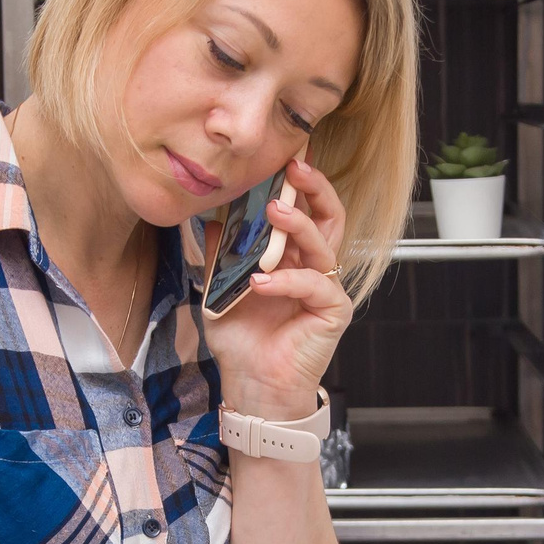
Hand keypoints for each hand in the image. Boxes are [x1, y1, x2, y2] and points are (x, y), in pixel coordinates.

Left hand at [200, 156, 351, 421]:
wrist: (252, 386)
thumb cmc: (242, 342)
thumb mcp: (219, 290)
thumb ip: (220, 255)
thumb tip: (211, 219)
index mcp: (292, 257)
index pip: (301, 211)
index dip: (295, 185)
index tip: (281, 157)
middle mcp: (314, 267)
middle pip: (327, 215)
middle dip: (314, 188)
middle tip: (294, 167)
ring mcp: (325, 288)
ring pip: (323, 243)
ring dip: (298, 224)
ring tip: (275, 212)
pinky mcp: (332, 312)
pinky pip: (315, 285)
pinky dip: (287, 280)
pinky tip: (261, 281)